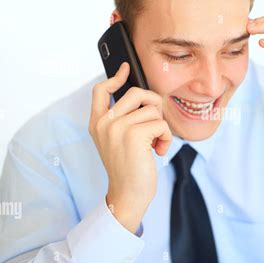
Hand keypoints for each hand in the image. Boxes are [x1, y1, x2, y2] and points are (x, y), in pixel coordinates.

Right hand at [89, 62, 171, 232]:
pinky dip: (166, 137)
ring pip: (153, 109)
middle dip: (154, 106)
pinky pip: (161, 123)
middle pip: (137, 93)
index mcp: (97, 124)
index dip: (115, 78)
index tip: (125, 68)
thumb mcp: (118, 141)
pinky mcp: (134, 135)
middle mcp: (104, 123)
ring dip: (161, 128)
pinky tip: (159, 151)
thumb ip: (123, 120)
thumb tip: (145, 99)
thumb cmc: (129, 168)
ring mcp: (117, 128)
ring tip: (155, 145)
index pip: (100, 91)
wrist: (128, 194)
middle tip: (156, 125)